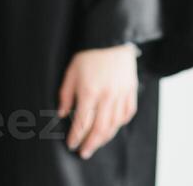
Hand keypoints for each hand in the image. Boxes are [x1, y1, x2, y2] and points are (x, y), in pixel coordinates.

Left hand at [57, 45, 138, 159]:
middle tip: (84, 153)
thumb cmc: (90, 54)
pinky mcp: (131, 91)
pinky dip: (120, 124)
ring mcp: (121, 95)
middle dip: (90, 144)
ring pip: (114, 125)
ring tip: (96, 144)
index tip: (71, 144)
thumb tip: (61, 114)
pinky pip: (127, 114)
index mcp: (89, 92)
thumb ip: (66, 94)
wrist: (112, 40)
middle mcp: (107, 96)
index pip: (82, 122)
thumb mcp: (71, 72)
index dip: (75, 137)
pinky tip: (112, 128)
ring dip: (105, 138)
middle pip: (99, 129)